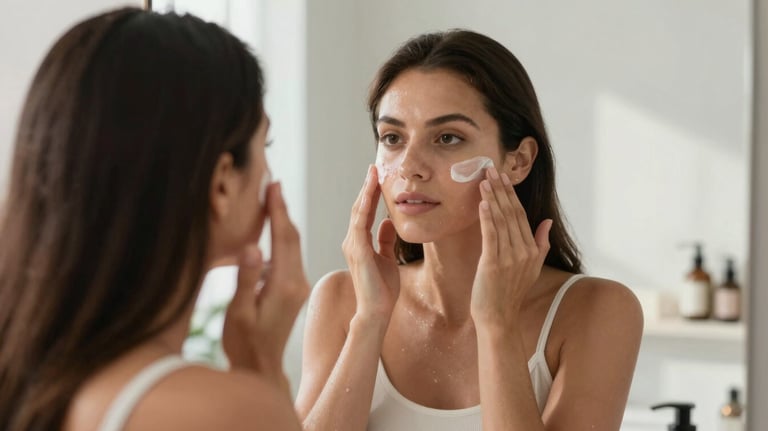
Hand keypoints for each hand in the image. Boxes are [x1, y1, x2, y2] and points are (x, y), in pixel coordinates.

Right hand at [222, 183, 308, 391]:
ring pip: (292, 245)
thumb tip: (252, 247)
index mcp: (284, 284)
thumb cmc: (244, 343)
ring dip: (283, 221)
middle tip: (273, 183)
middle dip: (282, 208)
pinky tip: (272, 228)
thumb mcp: (240, 312)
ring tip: (272, 197)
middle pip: (292, 237)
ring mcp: (297, 285)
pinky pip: (289, 255)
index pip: (283, 238)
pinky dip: (281, 237)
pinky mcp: (294, 289)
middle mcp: (297, 282)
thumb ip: (247, 280)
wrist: (261, 367)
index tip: (272, 185)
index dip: (277, 210)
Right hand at [342, 164, 399, 323]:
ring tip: (373, 173)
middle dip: (367, 187)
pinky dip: (364, 208)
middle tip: (375, 166)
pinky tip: (370, 195)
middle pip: (358, 207)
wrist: (377, 311)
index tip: (377, 175)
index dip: (370, 193)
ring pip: (358, 212)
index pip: (364, 212)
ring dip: (366, 192)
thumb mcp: (388, 258)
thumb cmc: (382, 289)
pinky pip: (360, 224)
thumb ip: (386, 240)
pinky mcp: (357, 252)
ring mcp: (353, 246)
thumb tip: (389, 221)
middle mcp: (352, 241)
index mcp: (359, 242)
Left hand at [470, 168, 551, 328]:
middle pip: (512, 214)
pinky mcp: (494, 264)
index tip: (503, 177)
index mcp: (532, 250)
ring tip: (484, 180)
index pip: (522, 215)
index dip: (511, 194)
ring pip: (501, 221)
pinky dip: (487, 218)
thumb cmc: (510, 293)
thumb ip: (541, 243)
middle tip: (491, 169)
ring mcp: (510, 258)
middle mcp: (524, 252)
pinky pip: (491, 236)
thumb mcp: (531, 268)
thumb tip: (548, 222)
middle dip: (501, 190)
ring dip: (492, 198)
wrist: (499, 318)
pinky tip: (483, 203)